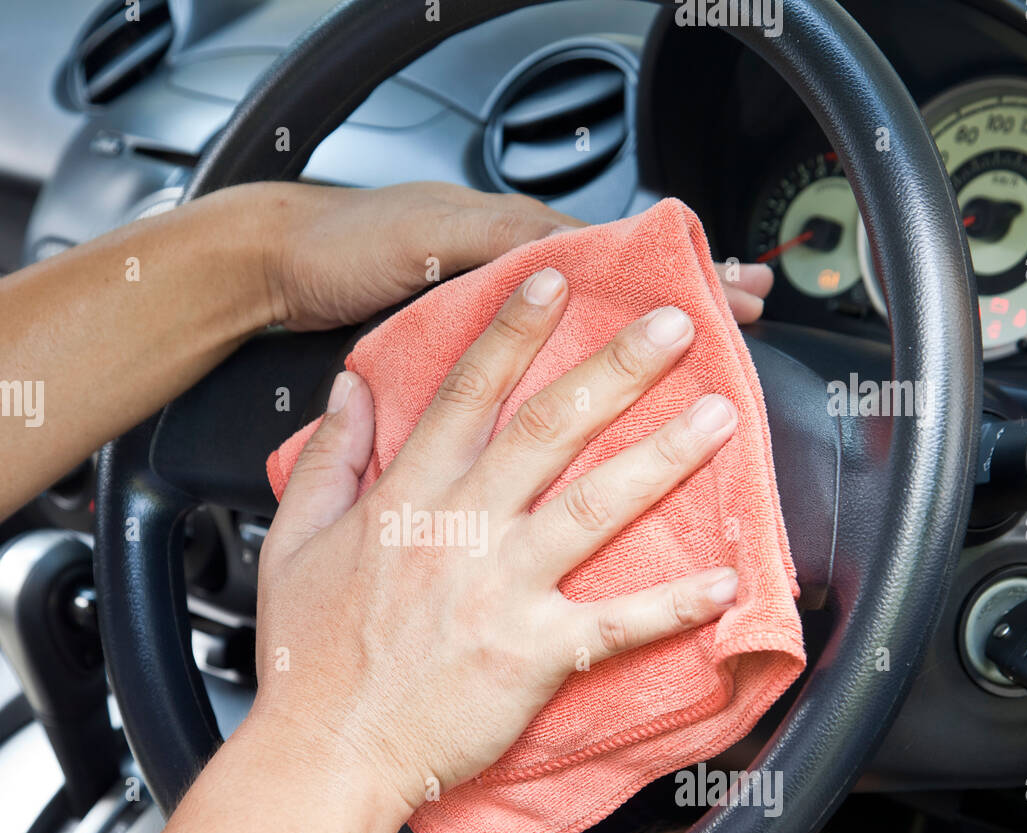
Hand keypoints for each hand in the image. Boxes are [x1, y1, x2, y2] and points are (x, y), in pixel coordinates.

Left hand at [248, 181, 771, 331]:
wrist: (280, 269)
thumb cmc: (351, 243)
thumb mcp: (434, 231)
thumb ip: (502, 242)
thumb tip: (576, 259)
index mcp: (514, 243)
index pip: (617, 258)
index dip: (674, 274)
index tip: (730, 287)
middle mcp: (511, 280)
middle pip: (614, 294)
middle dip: (680, 298)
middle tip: (746, 310)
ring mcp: (491, 323)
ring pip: (581, 333)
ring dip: (642, 342)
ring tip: (703, 350)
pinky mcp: (465, 359)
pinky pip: (533, 367)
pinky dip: (577, 371)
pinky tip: (608, 406)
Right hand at [251, 267, 740, 813]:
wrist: (327, 753)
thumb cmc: (308, 657)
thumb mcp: (294, 542)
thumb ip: (328, 459)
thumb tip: (349, 390)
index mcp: (407, 500)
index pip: (465, 393)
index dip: (513, 331)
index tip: (555, 281)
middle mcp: (462, 532)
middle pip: (548, 430)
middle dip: (614, 369)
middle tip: (672, 324)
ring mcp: (502, 591)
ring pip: (594, 507)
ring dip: (662, 458)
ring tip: (718, 415)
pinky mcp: (533, 655)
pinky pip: (617, 625)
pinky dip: (674, 605)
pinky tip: (726, 580)